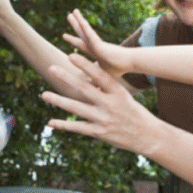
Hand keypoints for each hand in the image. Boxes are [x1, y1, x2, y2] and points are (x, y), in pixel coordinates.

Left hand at [40, 53, 159, 155]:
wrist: (149, 136)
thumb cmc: (135, 113)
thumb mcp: (125, 97)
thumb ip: (107, 89)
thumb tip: (90, 77)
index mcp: (118, 92)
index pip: (99, 76)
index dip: (85, 65)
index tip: (71, 55)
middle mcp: (110, 104)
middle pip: (84, 89)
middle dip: (66, 78)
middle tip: (52, 68)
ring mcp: (103, 119)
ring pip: (77, 108)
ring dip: (59, 101)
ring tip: (44, 94)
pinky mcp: (99, 133)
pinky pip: (78, 127)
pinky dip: (64, 125)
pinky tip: (51, 122)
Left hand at [63, 9, 131, 77]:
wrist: (129, 63)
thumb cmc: (119, 69)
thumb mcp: (102, 76)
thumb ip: (95, 80)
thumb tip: (90, 87)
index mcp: (96, 52)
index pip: (82, 44)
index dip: (74, 40)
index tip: (64, 35)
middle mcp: (95, 45)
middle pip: (82, 33)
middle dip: (75, 25)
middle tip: (69, 15)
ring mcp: (97, 43)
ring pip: (85, 30)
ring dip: (78, 20)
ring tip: (72, 11)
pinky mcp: (99, 43)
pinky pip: (89, 33)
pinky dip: (84, 26)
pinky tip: (79, 19)